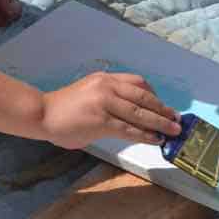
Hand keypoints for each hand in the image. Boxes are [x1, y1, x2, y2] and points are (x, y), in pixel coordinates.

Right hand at [41, 72, 182, 148]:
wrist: (41, 114)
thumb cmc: (64, 109)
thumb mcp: (91, 94)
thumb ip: (111, 101)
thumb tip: (133, 117)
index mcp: (106, 79)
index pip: (139, 83)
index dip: (155, 96)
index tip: (165, 107)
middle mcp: (107, 86)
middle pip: (144, 97)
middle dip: (163, 110)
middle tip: (177, 119)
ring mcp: (104, 102)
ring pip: (140, 113)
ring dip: (160, 123)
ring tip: (173, 130)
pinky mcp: (100, 120)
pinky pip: (129, 128)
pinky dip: (145, 134)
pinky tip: (155, 139)